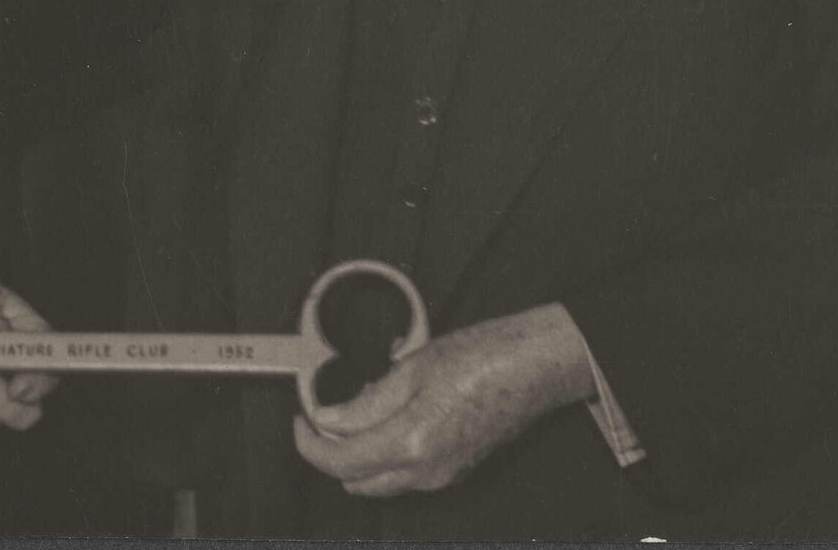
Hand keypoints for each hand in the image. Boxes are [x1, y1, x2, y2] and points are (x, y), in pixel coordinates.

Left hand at [294, 302, 594, 496]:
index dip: (309, 443)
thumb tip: (329, 419)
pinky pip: (406, 474)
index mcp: (412, 443)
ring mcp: (444, 475)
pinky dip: (385, 452)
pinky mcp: (455, 470)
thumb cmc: (486, 356)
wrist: (537, 366)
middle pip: (356, 481)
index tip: (300, 420)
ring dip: (358, 454)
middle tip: (323, 414)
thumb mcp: (413, 367)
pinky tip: (389, 414)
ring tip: (357, 409)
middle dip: (331, 452)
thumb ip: (366, 401)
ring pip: (380, 481)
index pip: (340, 461)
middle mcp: (427, 471)